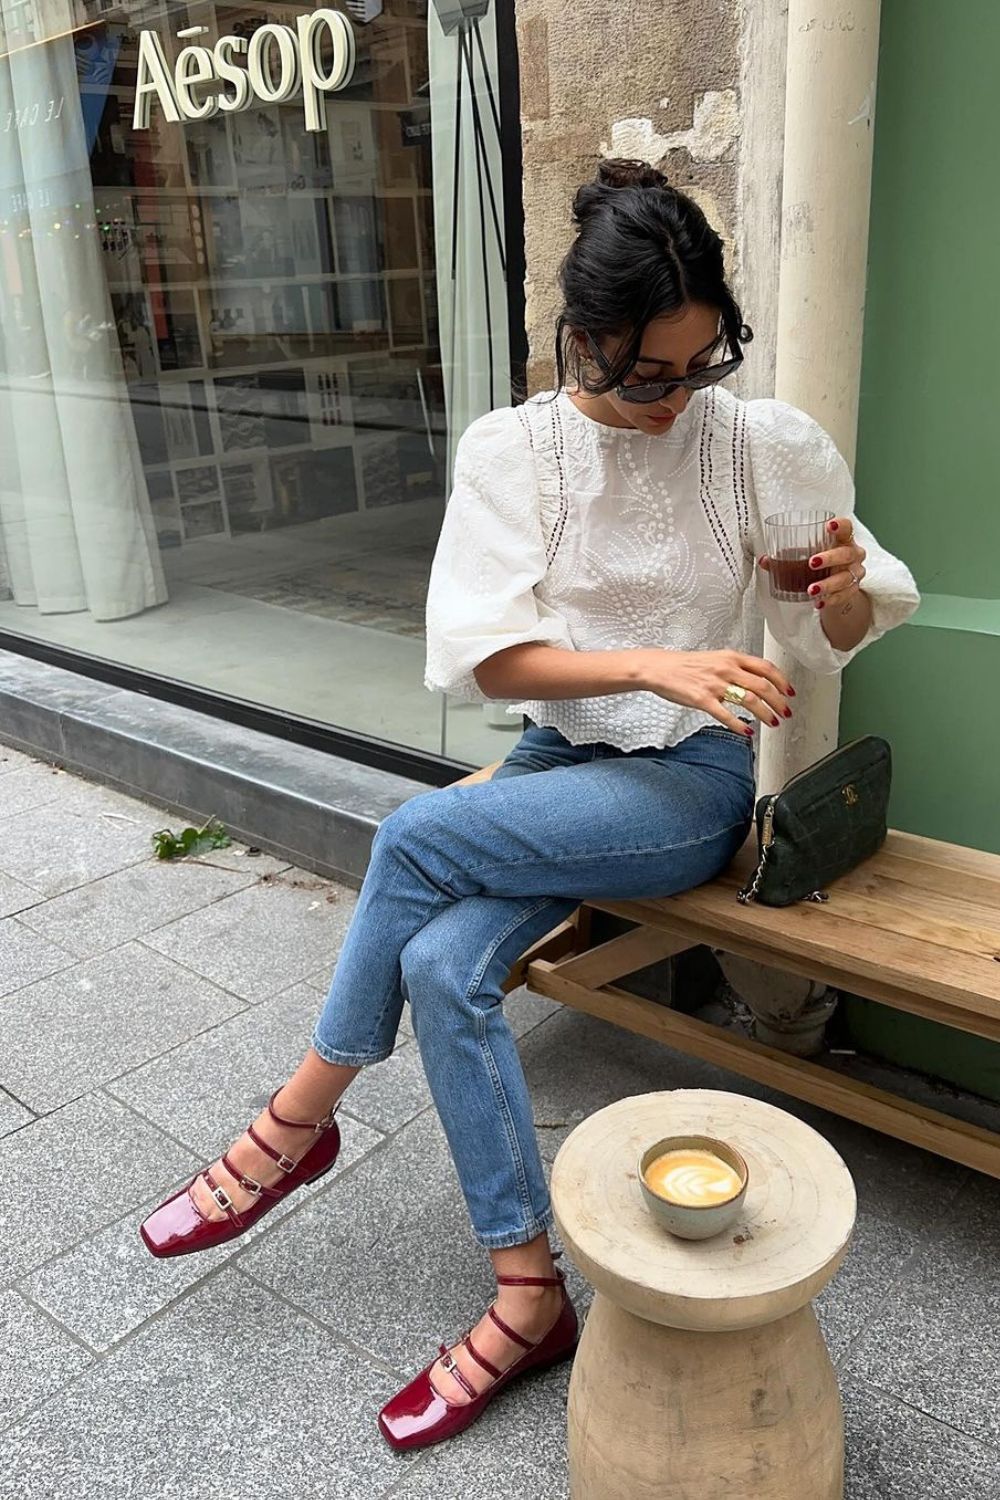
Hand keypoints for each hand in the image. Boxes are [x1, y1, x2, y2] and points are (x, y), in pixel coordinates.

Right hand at [633, 648, 794, 734]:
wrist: (659, 668)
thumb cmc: (685, 665)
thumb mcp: (715, 659)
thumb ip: (735, 668)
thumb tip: (755, 681)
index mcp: (731, 657)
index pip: (766, 667)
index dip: (782, 681)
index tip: (790, 692)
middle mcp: (726, 669)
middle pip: (763, 686)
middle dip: (779, 702)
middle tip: (786, 712)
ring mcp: (715, 684)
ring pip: (750, 700)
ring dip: (766, 714)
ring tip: (772, 722)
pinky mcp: (703, 699)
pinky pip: (726, 714)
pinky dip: (740, 725)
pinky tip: (747, 731)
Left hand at [759, 517, 865, 612]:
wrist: (840, 583)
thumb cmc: (823, 562)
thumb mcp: (808, 555)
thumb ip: (787, 556)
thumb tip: (764, 560)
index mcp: (843, 540)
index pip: (847, 528)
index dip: (841, 525)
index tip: (829, 525)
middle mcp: (853, 554)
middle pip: (846, 554)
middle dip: (830, 558)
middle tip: (812, 563)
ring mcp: (855, 572)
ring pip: (845, 578)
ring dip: (827, 584)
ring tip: (810, 590)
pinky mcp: (853, 589)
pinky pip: (844, 595)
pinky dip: (830, 600)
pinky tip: (818, 603)